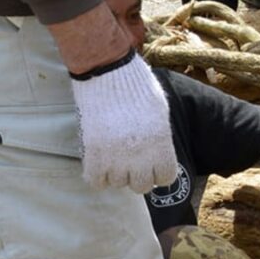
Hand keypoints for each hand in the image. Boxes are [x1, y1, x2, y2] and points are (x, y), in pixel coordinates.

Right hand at [67, 51, 180, 191]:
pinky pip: (95, 181)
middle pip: (141, 186)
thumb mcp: (160, 111)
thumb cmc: (137, 86)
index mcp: (161, 144)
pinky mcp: (94, 153)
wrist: (109, 72)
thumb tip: (158, 154)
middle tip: (130, 160)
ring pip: (117, 183)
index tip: (151, 165)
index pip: (165, 178)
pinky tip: (98, 162)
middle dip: (136, 175)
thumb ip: (160, 137)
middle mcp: (141, 155)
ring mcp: (116, 156)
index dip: (158, 172)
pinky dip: (96, 175)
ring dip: (115, 173)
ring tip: (112, 155)